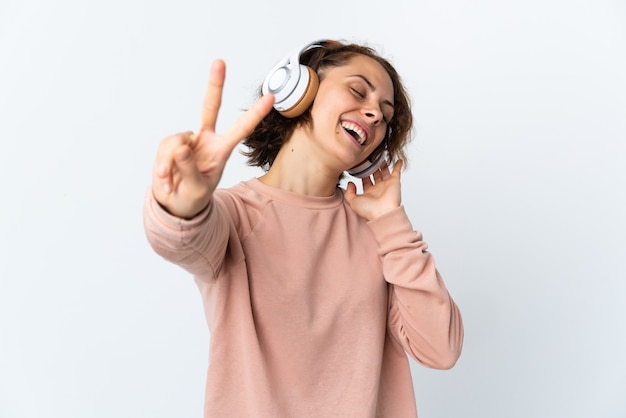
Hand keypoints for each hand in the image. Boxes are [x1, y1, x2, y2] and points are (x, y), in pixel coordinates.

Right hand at [152, 59, 274, 217]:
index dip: (255, 114)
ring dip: (170, 163)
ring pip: (176, 141)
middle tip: (220, 61)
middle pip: (210, 107)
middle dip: (215, 84)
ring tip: (171, 182)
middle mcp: (206, 140)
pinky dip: (162, 166)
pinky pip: (164, 149)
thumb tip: (183, 146)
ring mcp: (188, 140)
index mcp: (222, 150)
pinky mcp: (170, 145)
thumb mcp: (196, 189)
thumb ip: (190, 168)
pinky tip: (165, 178)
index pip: (241, 129)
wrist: (175, 204)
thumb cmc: (193, 197)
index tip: (271, 98)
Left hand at [344, 160, 402, 220]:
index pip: (365, 180)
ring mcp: (387, 185)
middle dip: (372, 166)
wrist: (383, 213)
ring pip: (384, 171)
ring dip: (383, 164)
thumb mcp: (353, 202)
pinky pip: (397, 172)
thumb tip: (350, 183)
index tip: (359, 164)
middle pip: (375, 174)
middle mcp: (378, 188)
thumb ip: (349, 193)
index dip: (362, 172)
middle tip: (369, 157)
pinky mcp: (395, 182)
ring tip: (380, 156)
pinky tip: (398, 160)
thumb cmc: (369, 210)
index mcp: (368, 193)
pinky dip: (398, 166)